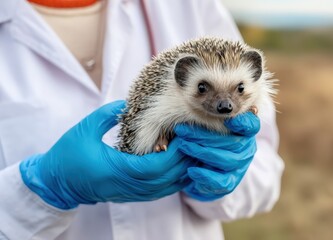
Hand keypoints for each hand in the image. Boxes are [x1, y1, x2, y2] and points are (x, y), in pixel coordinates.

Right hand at [20, 101, 191, 208]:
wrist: (57, 184)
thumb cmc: (68, 155)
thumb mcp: (85, 129)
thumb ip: (107, 114)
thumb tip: (128, 103)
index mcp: (117, 170)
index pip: (156, 166)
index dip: (175, 153)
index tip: (185, 135)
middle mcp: (128, 186)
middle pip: (167, 178)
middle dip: (186, 160)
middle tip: (196, 140)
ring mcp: (131, 193)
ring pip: (167, 188)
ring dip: (183, 171)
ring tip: (193, 150)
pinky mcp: (133, 195)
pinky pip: (161, 191)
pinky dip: (175, 179)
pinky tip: (182, 165)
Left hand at [176, 112, 259, 200]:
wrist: (202, 166)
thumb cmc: (204, 137)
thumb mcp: (206, 123)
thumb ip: (206, 114)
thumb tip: (192, 96)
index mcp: (244, 130)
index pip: (251, 125)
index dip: (243, 123)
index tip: (230, 120)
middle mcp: (246, 148)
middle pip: (233, 142)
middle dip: (204, 135)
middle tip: (182, 129)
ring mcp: (239, 166)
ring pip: (227, 160)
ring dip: (202, 152)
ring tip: (183, 145)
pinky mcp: (230, 182)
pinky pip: (221, 182)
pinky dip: (205, 176)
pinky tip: (191, 170)